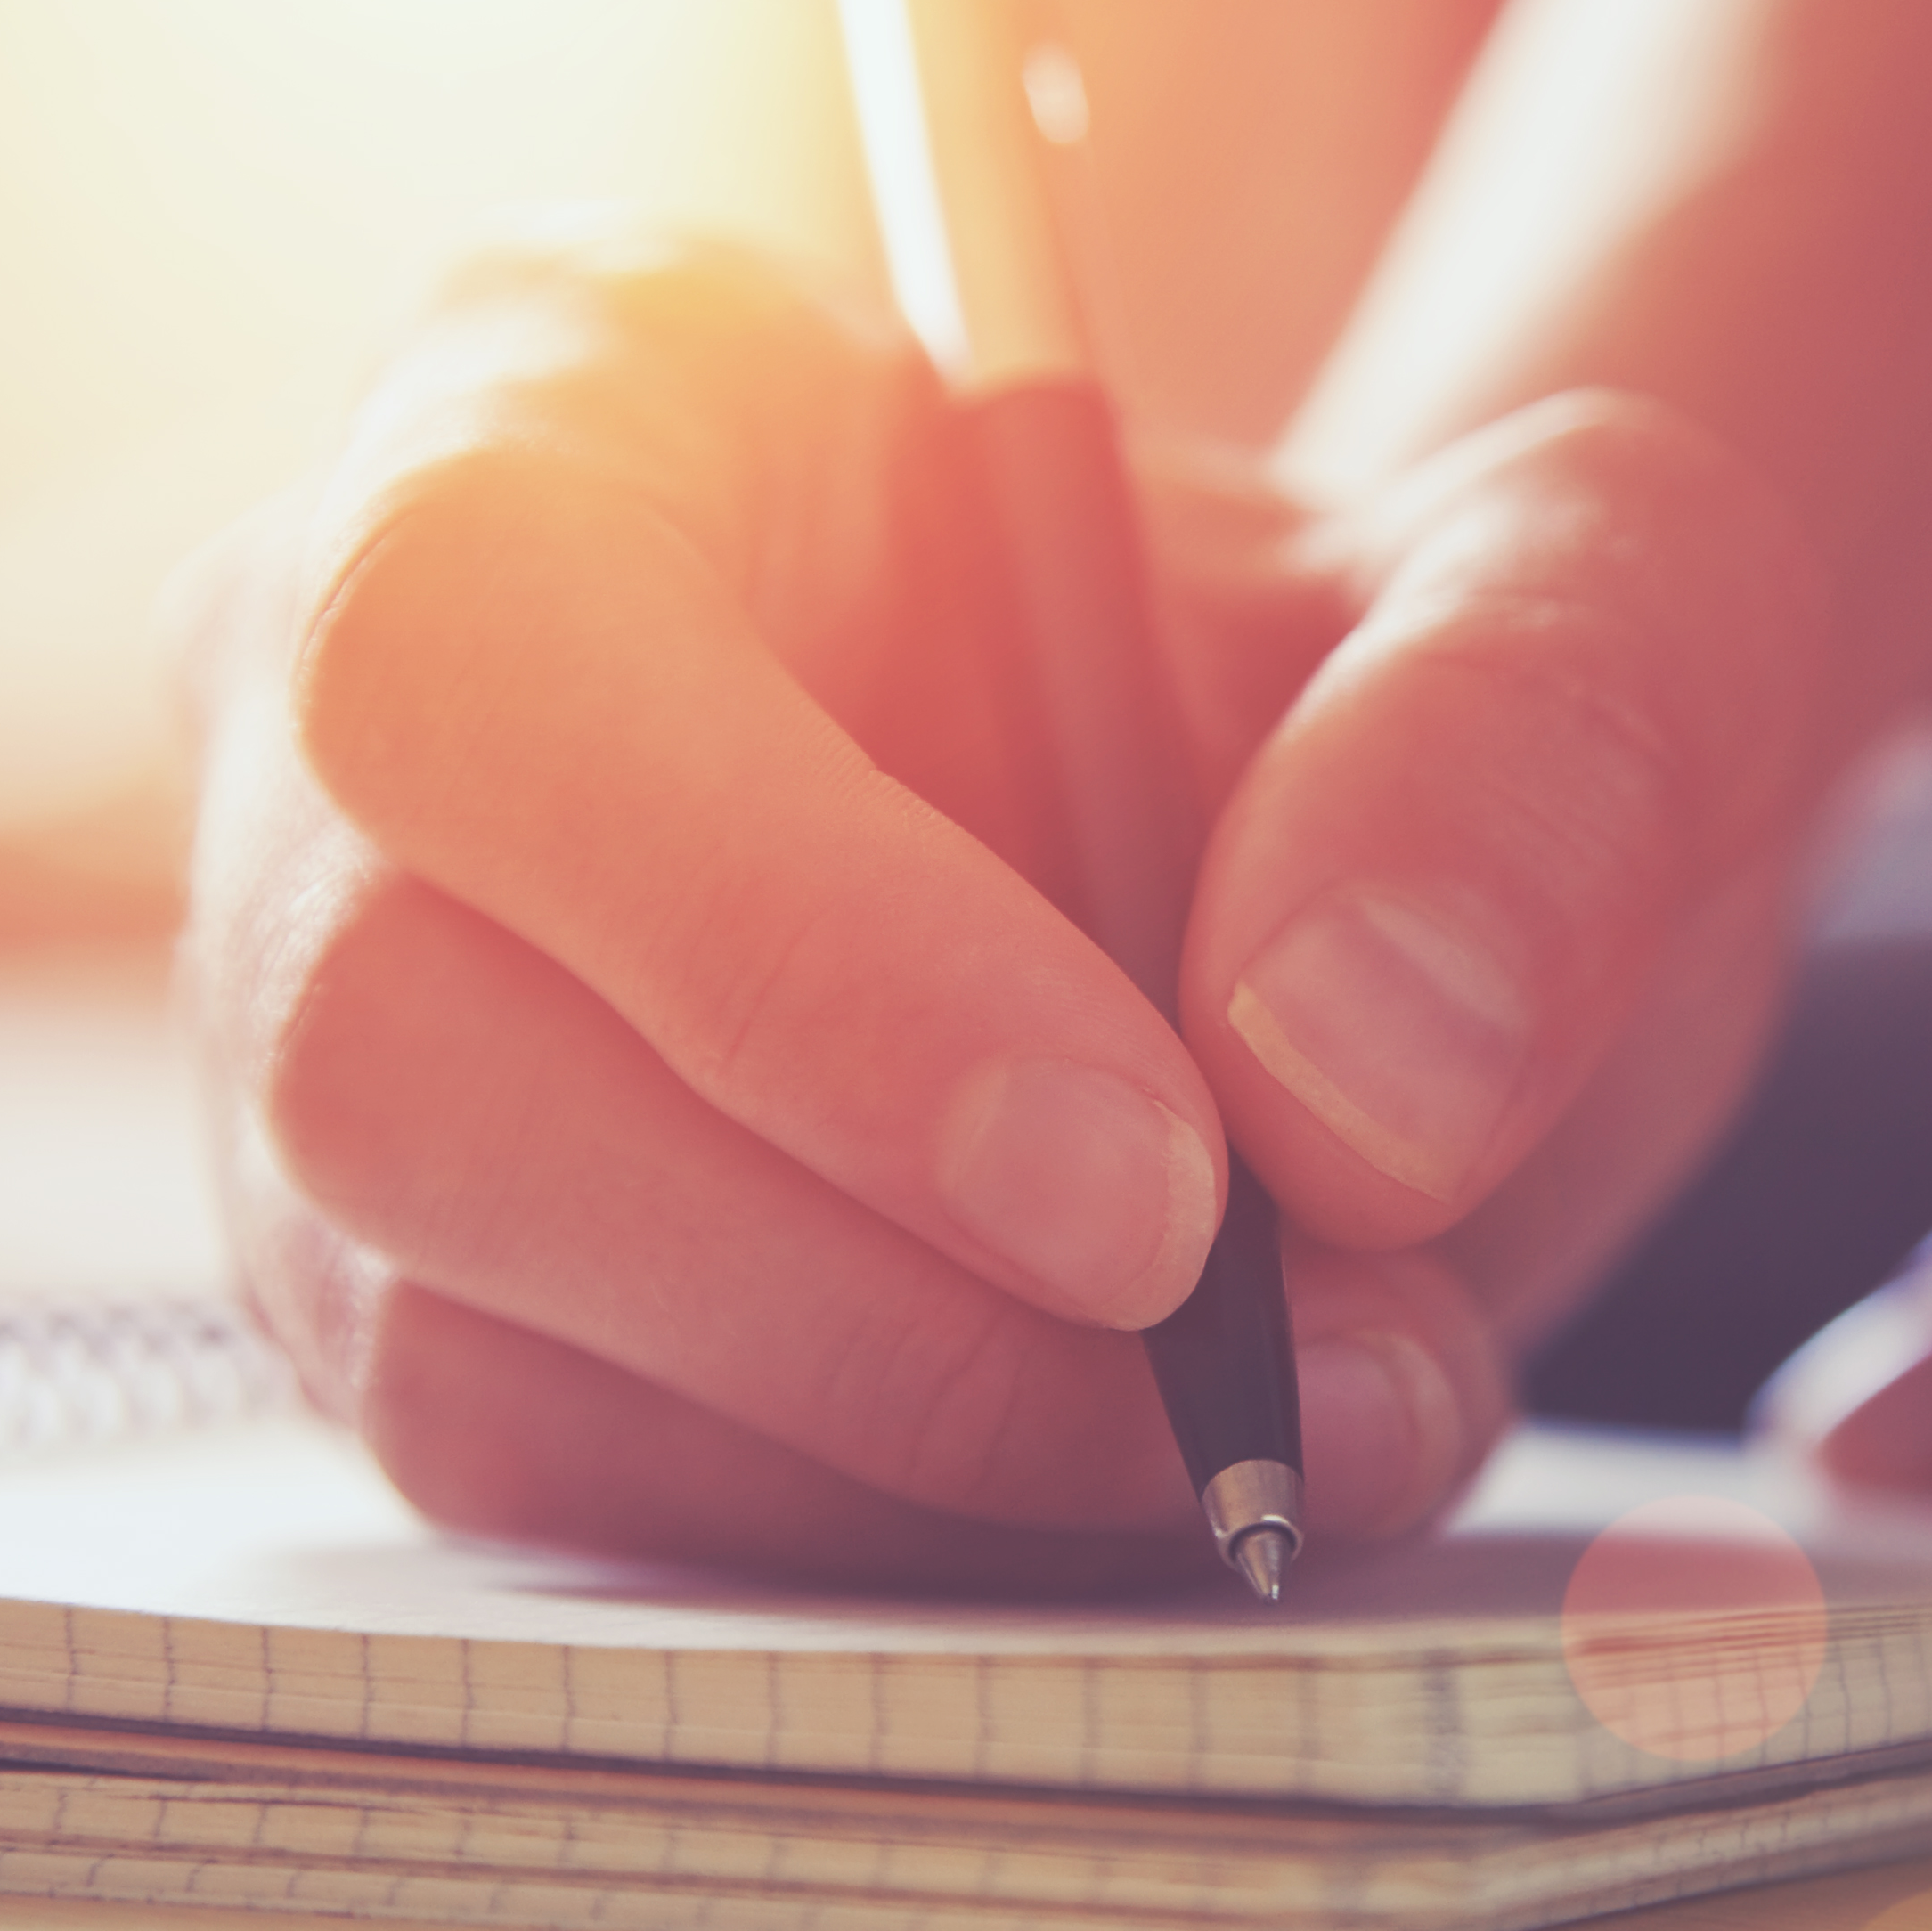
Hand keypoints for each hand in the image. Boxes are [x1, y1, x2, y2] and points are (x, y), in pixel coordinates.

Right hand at [175, 227, 1828, 1586]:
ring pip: (464, 1338)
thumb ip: (1531, 740)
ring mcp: (336, 1029)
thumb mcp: (1595, 602)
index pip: (485, 636)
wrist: (1343, 896)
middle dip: (859, 1287)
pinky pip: (568, 1504)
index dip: (778, 939)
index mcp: (574, 389)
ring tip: (1293, 1414)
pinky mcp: (420, 1300)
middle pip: (396, 1046)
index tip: (1151, 1183)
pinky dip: (885, 1541)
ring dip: (915, 1454)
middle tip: (1254, 1376)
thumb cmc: (1390, 681)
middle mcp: (356, 707)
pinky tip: (1135, 1467)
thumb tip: (1342, 1085)